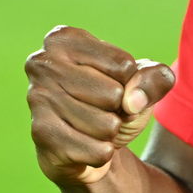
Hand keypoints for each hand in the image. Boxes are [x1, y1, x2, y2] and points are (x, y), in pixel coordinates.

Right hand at [25, 26, 174, 188]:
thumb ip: (155, 79)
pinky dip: (101, 153)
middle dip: (119, 109)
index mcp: (65, 39)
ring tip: (92, 127)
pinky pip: (97, 151)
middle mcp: (43, 63)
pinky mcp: (41, 134)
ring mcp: (37, 98)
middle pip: (114, 94)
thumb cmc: (113, 104)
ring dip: (110, 133)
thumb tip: (131, 102)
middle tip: (100, 110)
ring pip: (106, 125)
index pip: (124, 66)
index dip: (130, 83)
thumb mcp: (143, 83)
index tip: (110, 85)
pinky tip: (84, 146)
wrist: (87, 148)